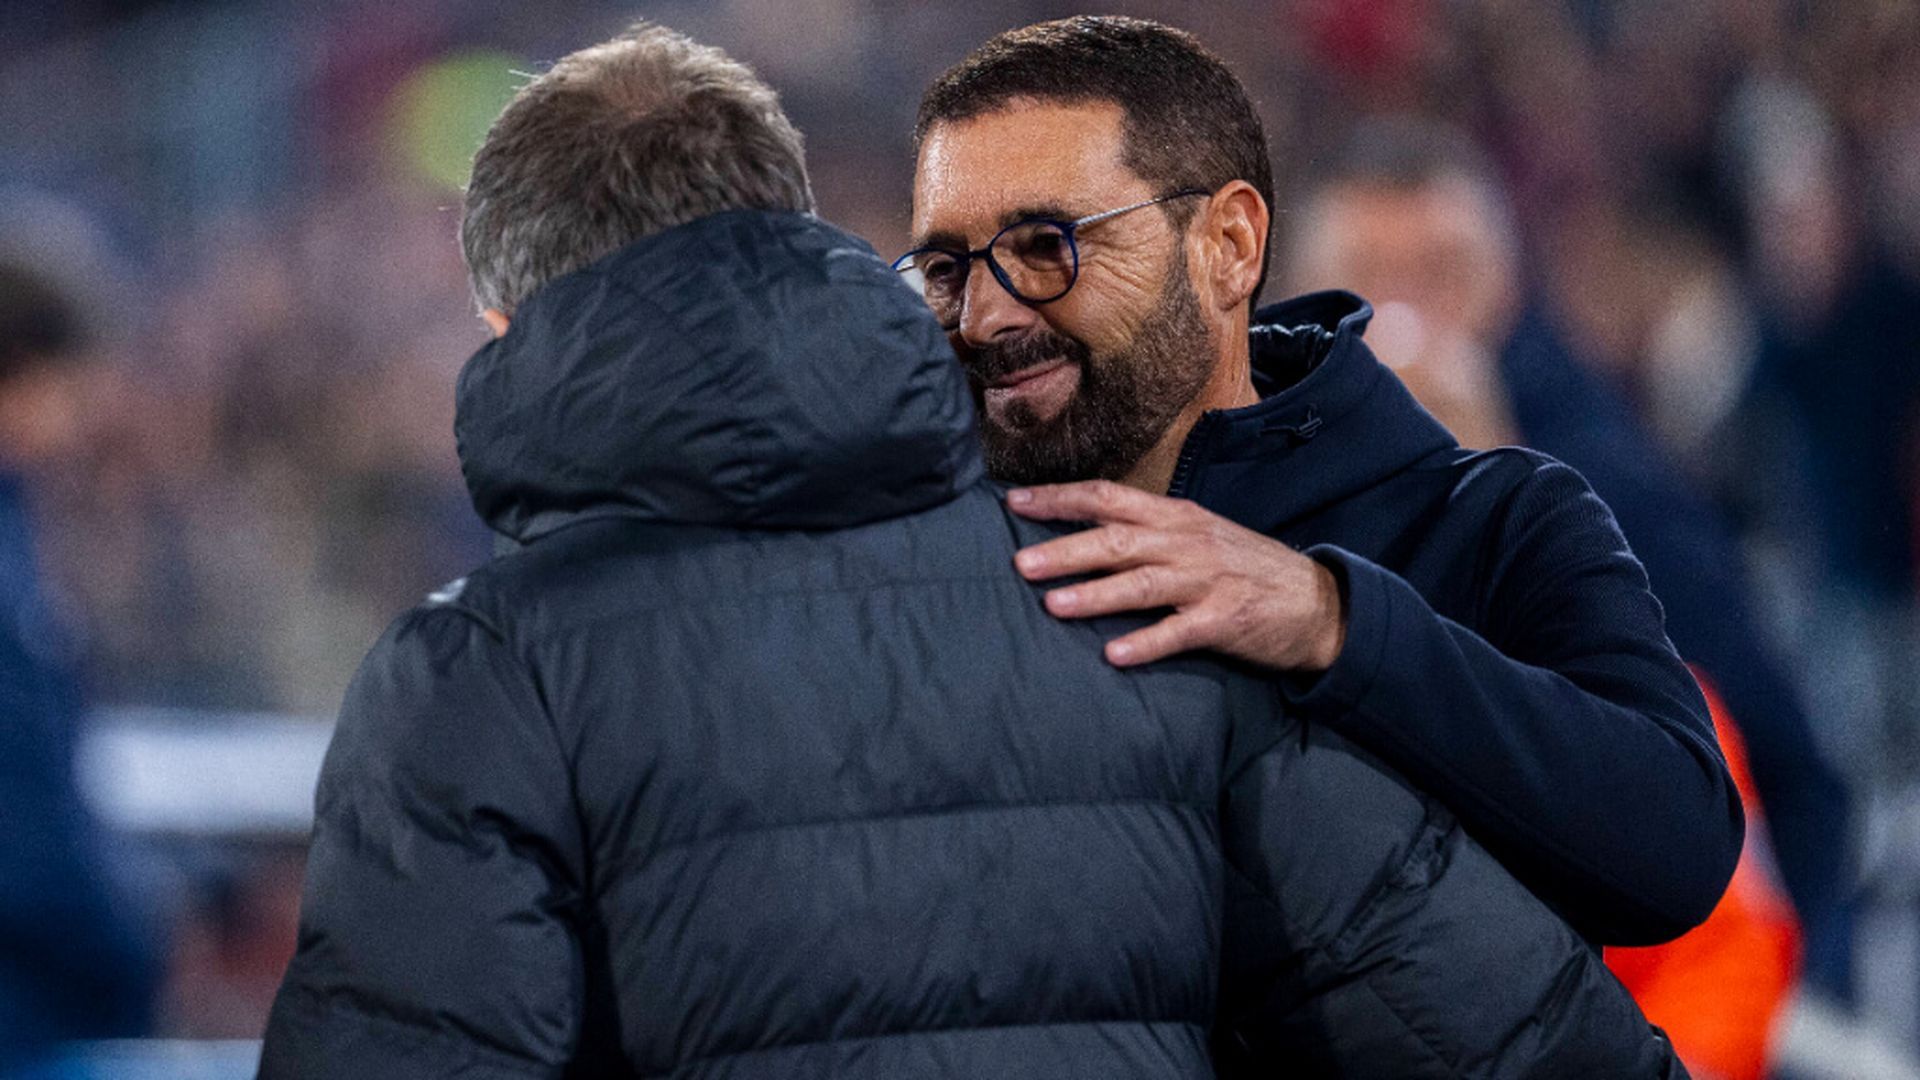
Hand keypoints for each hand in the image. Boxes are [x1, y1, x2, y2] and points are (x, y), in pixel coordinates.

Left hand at [1007, 481, 1346, 670]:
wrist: (1317, 601)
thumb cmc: (1244, 568)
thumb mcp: (1197, 536)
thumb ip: (1146, 533)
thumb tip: (1081, 535)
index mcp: (1175, 516)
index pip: (1107, 497)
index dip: (1059, 499)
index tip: (1013, 503)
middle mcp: (1186, 542)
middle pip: (1117, 539)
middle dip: (1065, 550)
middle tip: (1019, 564)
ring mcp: (1206, 581)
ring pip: (1142, 584)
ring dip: (1095, 594)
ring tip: (1052, 605)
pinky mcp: (1224, 621)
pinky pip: (1178, 632)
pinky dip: (1146, 643)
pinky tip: (1114, 655)